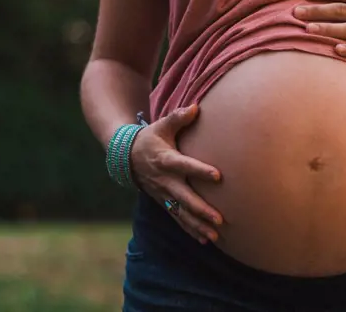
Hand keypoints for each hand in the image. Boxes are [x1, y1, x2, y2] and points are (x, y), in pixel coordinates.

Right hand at [130, 104, 222, 244]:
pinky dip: (190, 229)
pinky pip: (177, 218)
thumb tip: (196, 107)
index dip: (201, 170)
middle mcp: (165, 180)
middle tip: (219, 218)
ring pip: (181, 212)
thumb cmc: (150, 138)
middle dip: (201, 209)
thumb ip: (179, 117)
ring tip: (215, 236)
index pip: (185, 166)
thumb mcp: (162, 126)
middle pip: (184, 197)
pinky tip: (205, 239)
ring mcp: (163, 194)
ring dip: (197, 225)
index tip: (218, 176)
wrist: (126, 157)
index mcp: (166, 160)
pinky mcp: (163, 202)